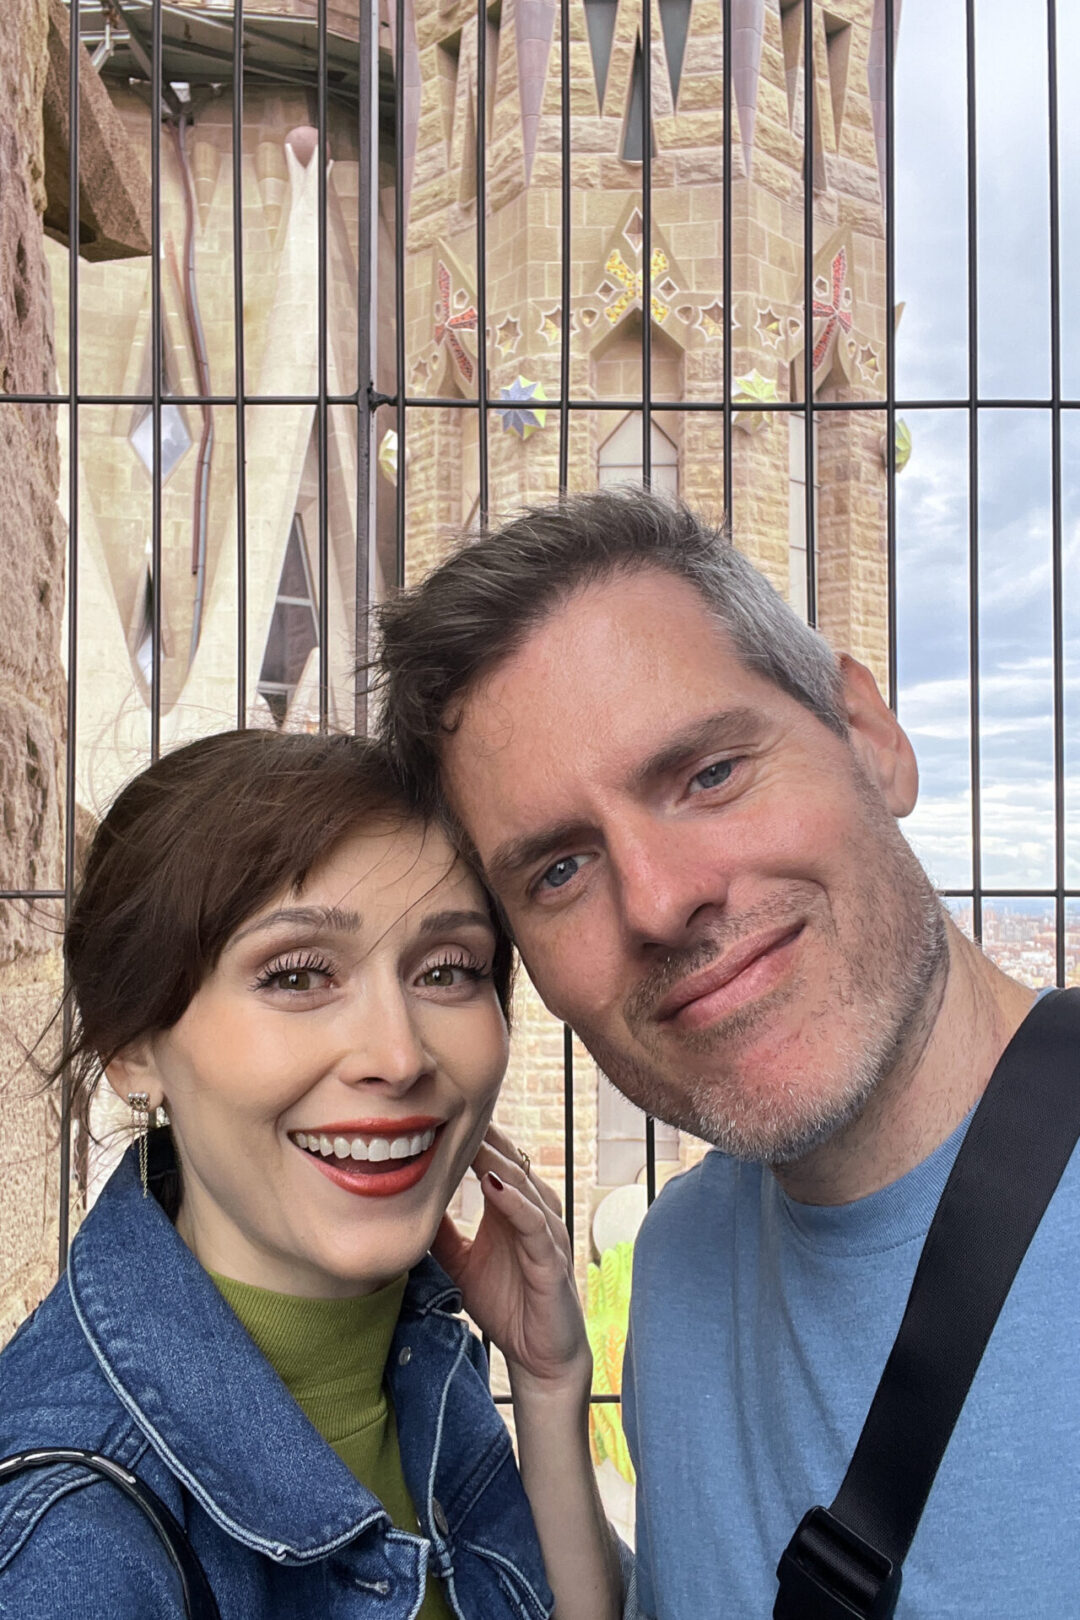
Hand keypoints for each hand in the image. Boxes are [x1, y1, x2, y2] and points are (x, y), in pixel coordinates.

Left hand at [432, 1124, 590, 1394]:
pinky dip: (514, 1201)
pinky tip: (493, 1184)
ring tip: (471, 1135)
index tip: (439, 1112)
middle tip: (454, 1105)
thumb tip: (410, 1206)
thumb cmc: (507, 1304)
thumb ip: (443, 1234)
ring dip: (497, 1159)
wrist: (539, 1356)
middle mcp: (533, 1213)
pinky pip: (535, 1223)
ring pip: (523, 1184)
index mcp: (512, 1210)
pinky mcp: (551, 1261)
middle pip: (510, 1162)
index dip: (472, 1137)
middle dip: (485, 1135)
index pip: (494, 1161)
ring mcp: (546, 1234)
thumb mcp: (462, 1264)